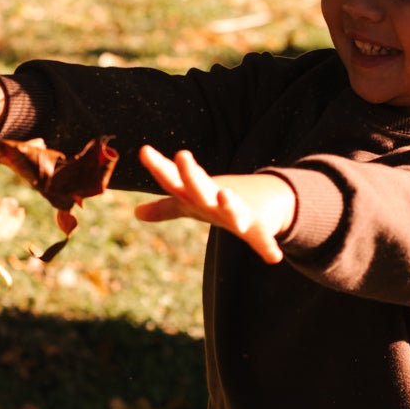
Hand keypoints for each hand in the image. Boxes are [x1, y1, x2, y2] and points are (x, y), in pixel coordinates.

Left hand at [135, 146, 296, 264]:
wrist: (267, 199)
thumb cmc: (219, 202)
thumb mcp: (191, 205)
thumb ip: (165, 208)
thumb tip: (136, 213)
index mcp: (197, 194)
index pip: (173, 180)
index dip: (159, 167)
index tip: (144, 151)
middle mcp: (215, 199)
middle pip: (200, 187)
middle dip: (191, 173)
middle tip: (182, 155)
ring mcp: (238, 211)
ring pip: (232, 208)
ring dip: (228, 202)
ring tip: (224, 194)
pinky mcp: (258, 227)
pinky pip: (261, 239)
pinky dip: (267, 246)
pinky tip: (273, 257)